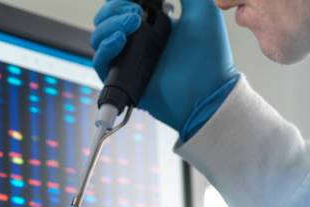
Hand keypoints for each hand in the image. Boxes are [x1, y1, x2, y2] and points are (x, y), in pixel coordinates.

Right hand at [91, 0, 238, 137]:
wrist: (207, 94)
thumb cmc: (210, 58)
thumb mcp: (202, 11)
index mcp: (154, 25)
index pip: (124, 6)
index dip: (122, 0)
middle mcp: (139, 43)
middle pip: (107, 19)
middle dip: (114, 7)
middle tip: (134, 10)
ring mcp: (129, 61)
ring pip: (100, 37)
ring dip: (109, 23)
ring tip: (131, 22)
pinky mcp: (123, 81)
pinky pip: (100, 63)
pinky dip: (105, 47)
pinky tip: (120, 38)